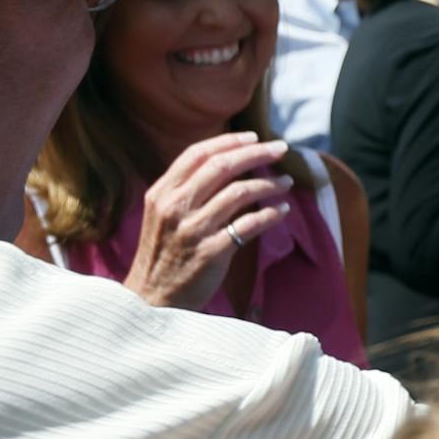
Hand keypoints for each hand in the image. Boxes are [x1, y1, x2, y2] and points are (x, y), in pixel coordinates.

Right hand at [122, 133, 293, 310]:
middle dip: (256, 153)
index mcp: (161, 193)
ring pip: (239, 192)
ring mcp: (192, 230)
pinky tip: (282, 211)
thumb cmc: (164, 255)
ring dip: (269, 184)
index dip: (229, 142)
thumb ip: (186, 191)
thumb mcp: (162, 216)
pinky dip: (271, 214)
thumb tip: (227, 164)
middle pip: (222, 167)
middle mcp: (175, 207)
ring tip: (286, 182)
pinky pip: (249, 225)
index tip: (254, 137)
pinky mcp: (211, 252)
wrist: (152, 300)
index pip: (197, 154)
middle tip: (281, 149)